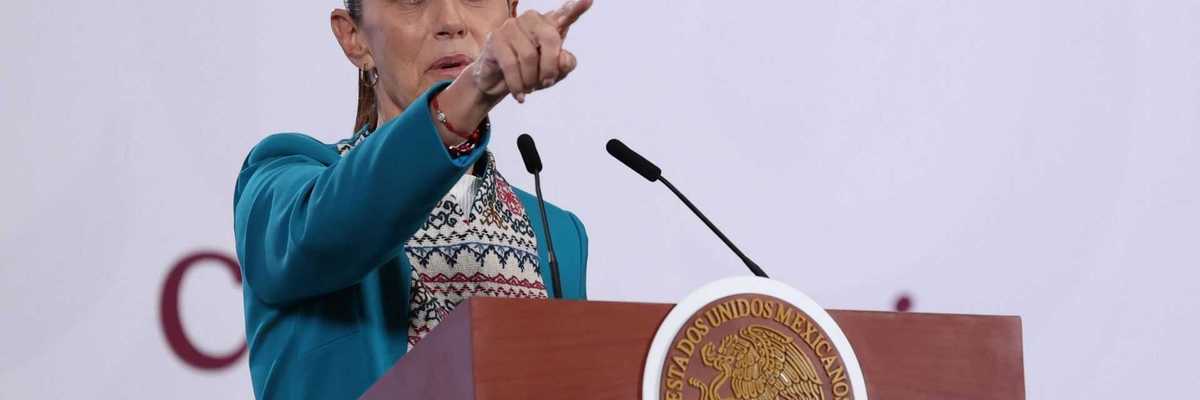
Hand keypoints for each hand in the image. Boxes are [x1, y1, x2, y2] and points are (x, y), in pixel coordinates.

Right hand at [473, 0, 592, 102]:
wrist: (498, 81)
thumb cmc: (530, 72)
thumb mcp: (554, 73)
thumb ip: (565, 65)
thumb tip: (562, 59)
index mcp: (550, 24)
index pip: (566, 14)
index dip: (577, 7)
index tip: (589, 0)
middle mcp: (532, 19)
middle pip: (550, 39)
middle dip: (550, 67)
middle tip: (546, 82)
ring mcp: (512, 26)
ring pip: (529, 56)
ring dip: (531, 79)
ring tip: (529, 88)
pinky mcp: (496, 38)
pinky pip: (511, 64)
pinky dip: (517, 84)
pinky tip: (520, 95)